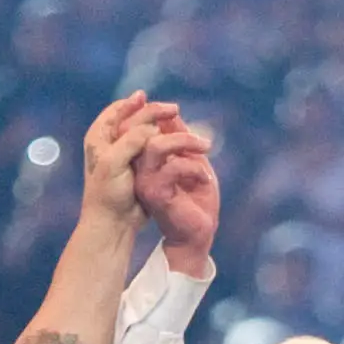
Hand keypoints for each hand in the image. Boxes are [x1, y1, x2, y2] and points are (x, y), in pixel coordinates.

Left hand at [77, 91, 170, 232]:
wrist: (114, 223)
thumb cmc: (108, 194)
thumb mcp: (115, 163)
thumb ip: (131, 140)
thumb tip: (153, 126)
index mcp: (99, 136)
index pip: (118, 110)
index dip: (135, 103)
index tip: (152, 101)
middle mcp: (111, 141)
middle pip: (135, 118)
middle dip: (155, 113)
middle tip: (175, 110)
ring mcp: (126, 154)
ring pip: (146, 133)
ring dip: (163, 126)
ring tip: (180, 123)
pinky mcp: (139, 166)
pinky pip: (155, 148)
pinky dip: (166, 142)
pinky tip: (177, 141)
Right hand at [139, 117, 219, 268]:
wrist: (198, 235)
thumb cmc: (196, 199)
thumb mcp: (191, 161)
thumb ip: (180, 138)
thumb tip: (172, 113)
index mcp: (145, 160)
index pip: (138, 127)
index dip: (151, 111)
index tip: (175, 109)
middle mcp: (139, 170)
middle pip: (143, 131)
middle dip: (172, 124)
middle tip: (202, 139)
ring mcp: (144, 182)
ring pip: (155, 146)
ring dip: (185, 142)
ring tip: (206, 150)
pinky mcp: (155, 194)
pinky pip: (173, 167)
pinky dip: (194, 168)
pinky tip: (205, 179)